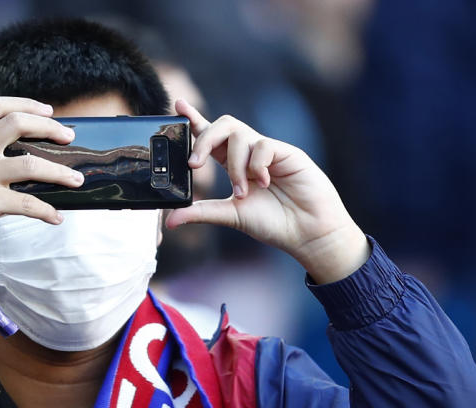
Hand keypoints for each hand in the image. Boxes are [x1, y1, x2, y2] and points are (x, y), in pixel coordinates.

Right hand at [0, 97, 83, 258]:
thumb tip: (27, 154)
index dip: (27, 104)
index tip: (49, 111)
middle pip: (18, 123)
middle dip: (50, 128)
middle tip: (70, 138)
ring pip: (31, 164)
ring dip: (60, 173)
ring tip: (77, 180)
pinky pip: (27, 204)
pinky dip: (46, 211)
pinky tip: (57, 217)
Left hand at [167, 99, 368, 283]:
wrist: (307, 232)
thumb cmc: (273, 223)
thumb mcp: (230, 217)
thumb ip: (200, 213)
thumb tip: (168, 220)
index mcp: (234, 165)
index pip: (211, 137)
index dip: (195, 120)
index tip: (178, 106)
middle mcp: (250, 154)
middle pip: (222, 126)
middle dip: (203, 139)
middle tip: (194, 164)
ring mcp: (268, 151)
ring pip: (239, 135)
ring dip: (234, 166)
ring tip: (242, 192)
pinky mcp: (286, 152)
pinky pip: (262, 146)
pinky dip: (256, 165)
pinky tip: (263, 183)